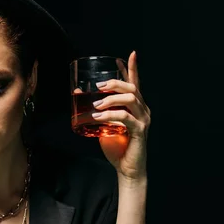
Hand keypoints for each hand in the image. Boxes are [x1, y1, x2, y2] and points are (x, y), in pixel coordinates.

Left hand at [93, 51, 150, 181]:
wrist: (127, 169)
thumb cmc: (117, 148)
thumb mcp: (104, 126)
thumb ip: (98, 112)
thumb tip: (79, 96)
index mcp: (136, 107)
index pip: (135, 84)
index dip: (133, 68)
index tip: (131, 54)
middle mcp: (143, 110)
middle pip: (132, 88)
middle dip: (114, 83)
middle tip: (98, 88)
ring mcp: (143, 120)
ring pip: (130, 99)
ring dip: (111, 99)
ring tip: (96, 105)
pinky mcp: (140, 131)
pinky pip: (125, 117)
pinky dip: (110, 115)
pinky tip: (99, 118)